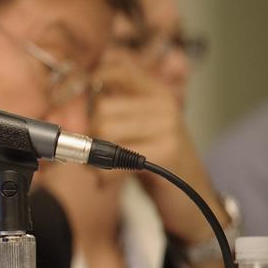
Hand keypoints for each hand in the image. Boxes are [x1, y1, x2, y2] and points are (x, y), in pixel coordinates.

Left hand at [91, 51, 229, 267]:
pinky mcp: (167, 153)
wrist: (193, 200)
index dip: (87, 89)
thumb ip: (110, 107)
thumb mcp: (135, 127)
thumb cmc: (155, 161)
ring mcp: (168, 126)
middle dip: (88, 135)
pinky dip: (101, 176)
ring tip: (100, 167)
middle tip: (92, 154)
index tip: (81, 114)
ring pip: (104, 132)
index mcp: (154, 90)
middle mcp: (163, 102)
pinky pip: (113, 160)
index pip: (113, 68)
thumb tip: (74, 96)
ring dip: (92, 157)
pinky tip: (107, 180)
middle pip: (101, 108)